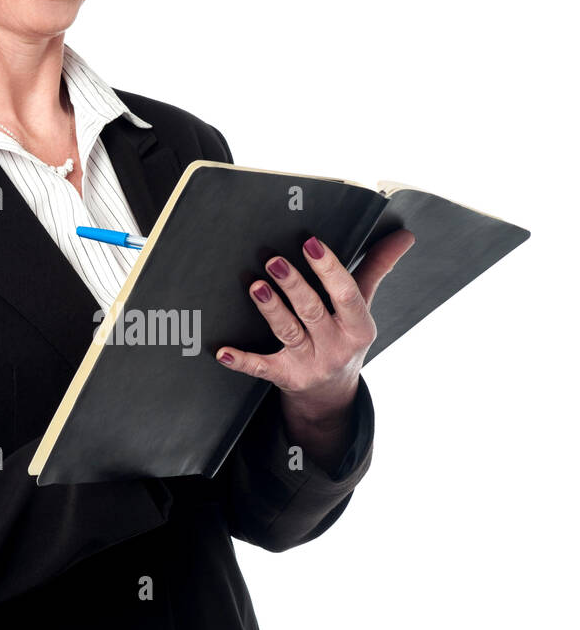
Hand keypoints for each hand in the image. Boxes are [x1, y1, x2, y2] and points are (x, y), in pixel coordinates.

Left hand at [215, 229, 415, 464]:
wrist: (332, 395)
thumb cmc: (345, 338)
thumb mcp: (363, 307)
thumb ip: (376, 268)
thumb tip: (404, 235)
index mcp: (358, 327)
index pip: (346, 295)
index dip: (329, 269)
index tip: (311, 244)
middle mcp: (335, 347)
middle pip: (313, 312)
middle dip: (294, 286)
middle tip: (274, 261)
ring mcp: (309, 365)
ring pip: (288, 334)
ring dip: (271, 310)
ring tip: (256, 286)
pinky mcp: (285, 378)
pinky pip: (262, 368)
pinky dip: (242, 361)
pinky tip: (224, 352)